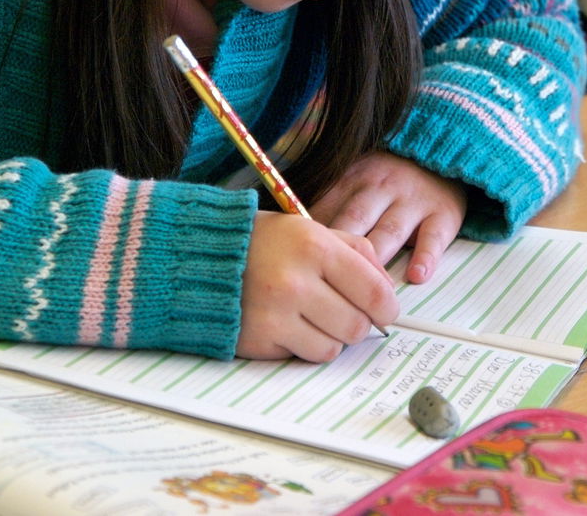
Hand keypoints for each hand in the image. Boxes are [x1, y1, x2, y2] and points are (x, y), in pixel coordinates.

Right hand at [236, 211, 397, 360]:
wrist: (198, 258)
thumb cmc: (261, 242)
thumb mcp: (310, 229)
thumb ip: (355, 252)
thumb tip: (388, 290)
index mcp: (315, 246)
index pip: (375, 292)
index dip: (387, 308)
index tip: (385, 311)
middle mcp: (295, 281)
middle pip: (357, 326)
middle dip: (357, 322)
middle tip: (342, 310)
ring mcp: (276, 314)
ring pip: (333, 347)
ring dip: (330, 337)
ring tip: (310, 315)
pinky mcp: (259, 339)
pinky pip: (304, 357)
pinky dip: (303, 345)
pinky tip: (288, 324)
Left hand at [309, 151, 467, 284]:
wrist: (440, 155)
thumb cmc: (387, 179)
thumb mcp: (354, 178)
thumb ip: (327, 205)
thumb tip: (289, 240)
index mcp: (353, 179)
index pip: (326, 209)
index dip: (311, 240)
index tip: (297, 266)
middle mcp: (381, 187)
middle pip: (355, 221)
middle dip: (338, 253)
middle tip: (324, 286)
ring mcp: (412, 200)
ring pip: (390, 232)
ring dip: (377, 259)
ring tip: (367, 292)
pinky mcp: (443, 214)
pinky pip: (433, 237)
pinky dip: (426, 257)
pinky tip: (416, 276)